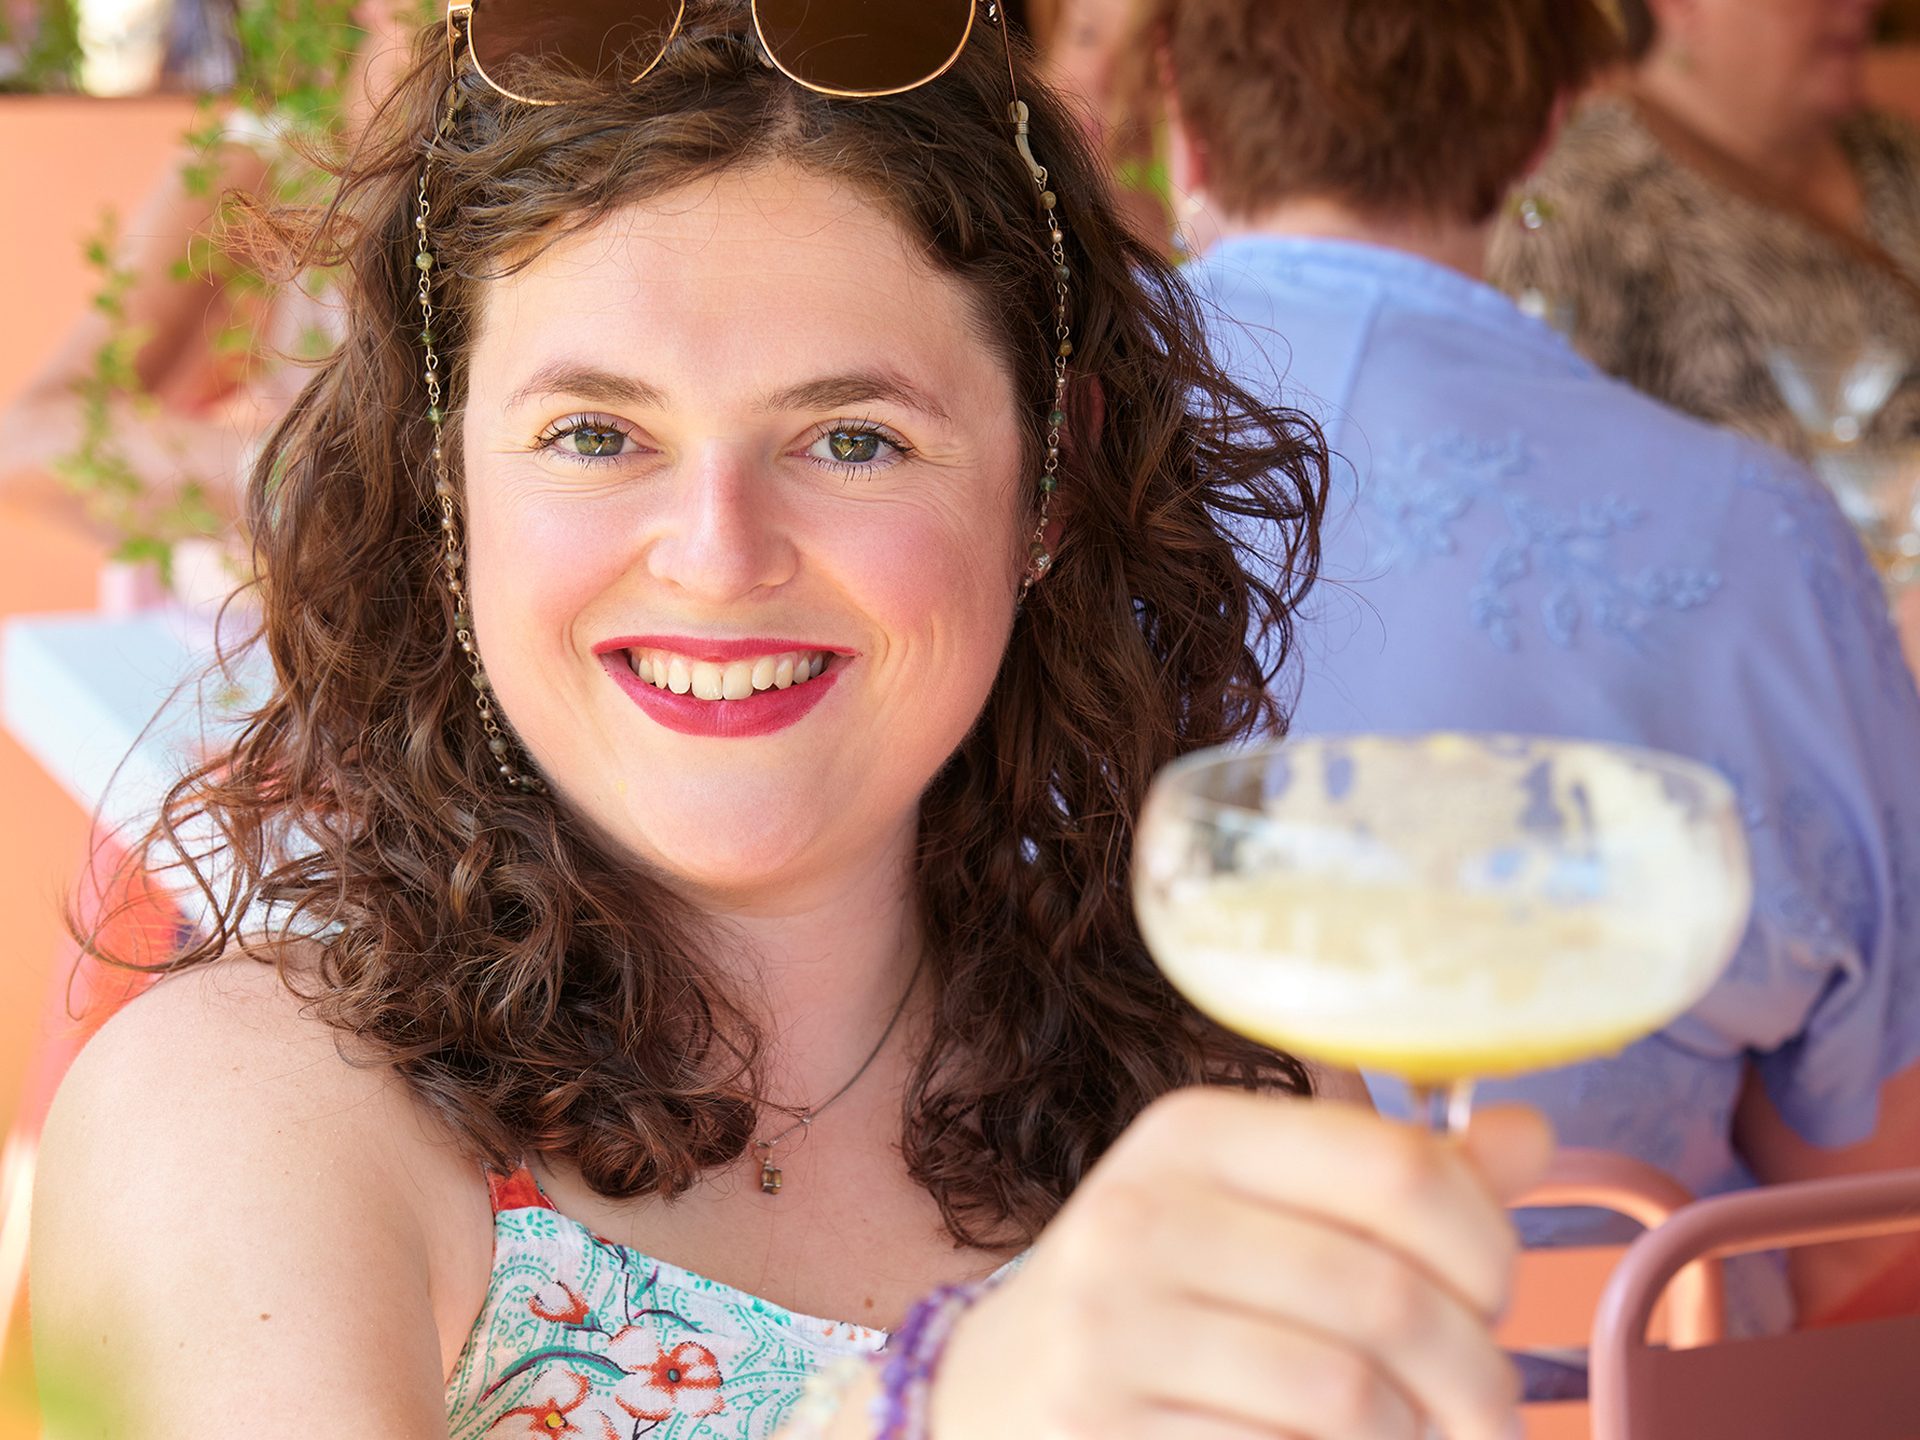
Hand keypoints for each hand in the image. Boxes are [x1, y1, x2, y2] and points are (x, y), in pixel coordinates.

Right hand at [932, 1088, 1552, 1439]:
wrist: (1000, 1392)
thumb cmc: (1162, 1289)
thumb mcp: (1255, 1207)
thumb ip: (1391, 1178)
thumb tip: (1527, 1133)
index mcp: (1194, 1131)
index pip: (1397, 1167)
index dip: (1485, 1240)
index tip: (1493, 1289)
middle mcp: (1143, 1211)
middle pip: (1391, 1296)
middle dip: (1475, 1369)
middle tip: (1486, 1400)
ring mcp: (1115, 1326)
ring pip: (1351, 1395)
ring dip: (1419, 1435)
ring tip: (1420, 1433)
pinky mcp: (1105, 1421)